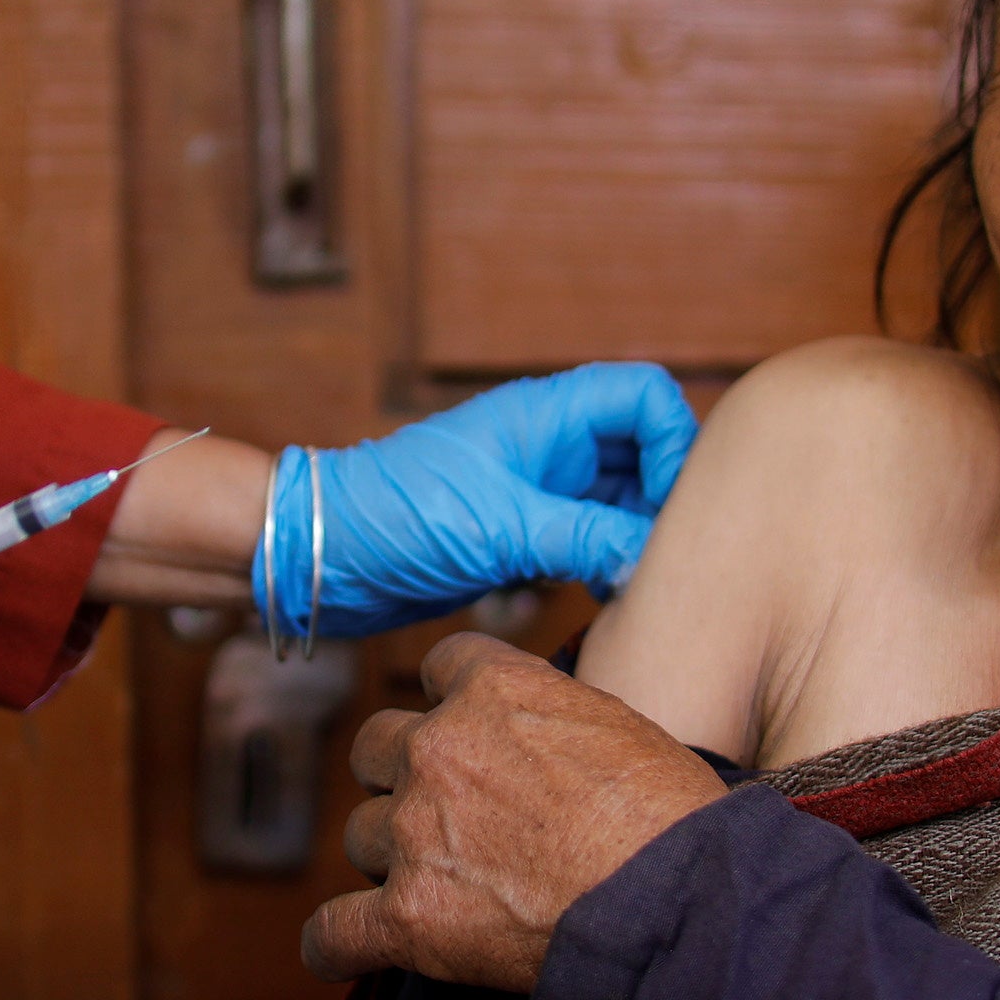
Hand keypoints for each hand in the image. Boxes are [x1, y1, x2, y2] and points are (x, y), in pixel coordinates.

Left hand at [270, 363, 698, 638]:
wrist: (323, 556)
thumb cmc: (397, 518)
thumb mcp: (502, 527)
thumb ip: (586, 536)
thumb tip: (655, 558)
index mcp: (547, 415)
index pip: (646, 398)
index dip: (676, 444)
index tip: (666, 507)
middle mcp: (550, 446)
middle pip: (645, 453)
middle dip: (662, 502)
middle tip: (661, 558)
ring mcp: (538, 490)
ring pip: (620, 503)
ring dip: (633, 541)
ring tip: (634, 587)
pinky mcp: (522, 534)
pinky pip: (588, 540)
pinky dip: (604, 566)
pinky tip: (604, 601)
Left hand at [302, 633, 725, 991]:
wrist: (678, 905)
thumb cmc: (674, 820)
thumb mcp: (618, 726)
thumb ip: (550, 718)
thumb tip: (540, 745)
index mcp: (494, 690)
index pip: (438, 668)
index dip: (447, 704)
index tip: (464, 732)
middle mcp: (438, 750)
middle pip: (376, 749)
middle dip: (402, 780)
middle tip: (450, 818)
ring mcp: (415, 833)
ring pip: (360, 836)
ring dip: (390, 859)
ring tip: (441, 890)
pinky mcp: (408, 917)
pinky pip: (333, 931)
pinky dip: (336, 946)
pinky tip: (345, 953)